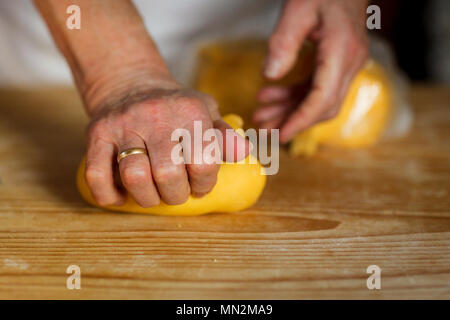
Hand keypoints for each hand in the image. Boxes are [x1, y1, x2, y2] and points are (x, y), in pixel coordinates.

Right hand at [84, 77, 247, 207]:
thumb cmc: (175, 106)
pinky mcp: (96, 134)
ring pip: (134, 178)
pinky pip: (97, 176)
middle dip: (176, 195)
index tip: (199, 184)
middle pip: (168, 175)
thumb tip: (243, 153)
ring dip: (147, 198)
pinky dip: (109, 195)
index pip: (203, 163)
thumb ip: (224, 135)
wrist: (130, 82)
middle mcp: (155, 116)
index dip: (205, 183)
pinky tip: (122, 196)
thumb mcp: (205, 111)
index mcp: (189, 111)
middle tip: (177, 191)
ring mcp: (123, 125)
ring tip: (154, 194)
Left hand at [254, 0, 368, 142]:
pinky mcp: (339, 64)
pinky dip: (295, 96)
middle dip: (292, 121)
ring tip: (261, 115)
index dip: (301, 121)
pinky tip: (271, 96)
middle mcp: (350, 63)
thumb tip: (269, 75)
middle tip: (263, 129)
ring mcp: (347, 65)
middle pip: (322, 106)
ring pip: (319, 100)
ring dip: (289, 110)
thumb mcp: (297, 9)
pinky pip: (317, 88)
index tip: (281, 136)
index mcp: (342, 52)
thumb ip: (284, 43)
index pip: (323, 99)